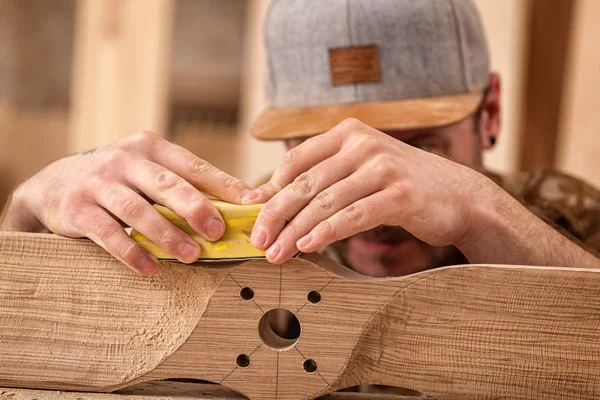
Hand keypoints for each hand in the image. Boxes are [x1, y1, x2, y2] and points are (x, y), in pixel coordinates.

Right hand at [2, 131, 251, 273]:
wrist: (54, 183)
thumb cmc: (118, 179)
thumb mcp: (148, 170)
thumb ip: (184, 183)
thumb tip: (237, 204)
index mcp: (150, 146)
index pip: (194, 165)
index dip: (225, 184)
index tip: (252, 202)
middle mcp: (124, 159)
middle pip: (166, 183)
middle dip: (196, 207)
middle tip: (218, 231)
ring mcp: (99, 182)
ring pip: (138, 209)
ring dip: (167, 234)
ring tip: (191, 255)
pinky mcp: (78, 208)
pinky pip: (108, 233)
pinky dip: (131, 252)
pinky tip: (150, 268)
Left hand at [244, 118, 485, 263]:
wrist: (460, 196)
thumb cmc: (403, 186)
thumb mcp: (362, 170)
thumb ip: (325, 177)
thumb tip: (274, 197)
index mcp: (349, 133)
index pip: (297, 161)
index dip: (271, 189)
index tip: (254, 216)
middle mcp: (363, 144)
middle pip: (306, 183)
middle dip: (276, 215)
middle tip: (258, 240)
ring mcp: (383, 167)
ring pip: (325, 202)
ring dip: (296, 231)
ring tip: (276, 253)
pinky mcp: (399, 194)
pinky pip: (352, 216)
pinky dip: (326, 233)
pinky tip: (307, 247)